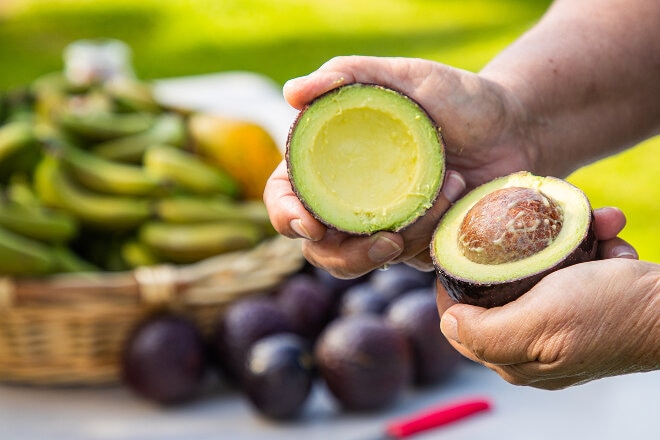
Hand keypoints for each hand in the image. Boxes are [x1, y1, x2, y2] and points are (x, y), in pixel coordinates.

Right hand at [264, 56, 533, 276]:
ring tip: (444, 190)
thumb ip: (348, 74)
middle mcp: (351, 200)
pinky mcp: (419, 244)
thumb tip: (290, 93)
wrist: (517, 129)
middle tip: (386, 240)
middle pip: (321, 249)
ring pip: (367, 261)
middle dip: (346, 256)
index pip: (287, 197)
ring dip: (405, 236)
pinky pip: (412, 259)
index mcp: (332, 164)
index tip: (310, 224)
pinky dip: (433, 233)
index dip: (286, 216)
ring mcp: (384, 226)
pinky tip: (459, 195)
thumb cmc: (458, 98)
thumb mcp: (405, 77)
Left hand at [437, 207, 659, 388]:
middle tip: (534, 224)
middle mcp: (532, 344)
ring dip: (564, 242)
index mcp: (513, 355)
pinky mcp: (587, 305)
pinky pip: (574, 269)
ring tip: (593, 226)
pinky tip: (610, 236)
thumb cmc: (610, 313)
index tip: (464, 246)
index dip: (455, 284)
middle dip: (517, 253)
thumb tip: (448, 323)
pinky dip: (592, 248)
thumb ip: (485, 331)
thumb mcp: (538, 322)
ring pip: (540, 271)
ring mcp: (560, 324)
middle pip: (500, 291)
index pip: (460, 323)